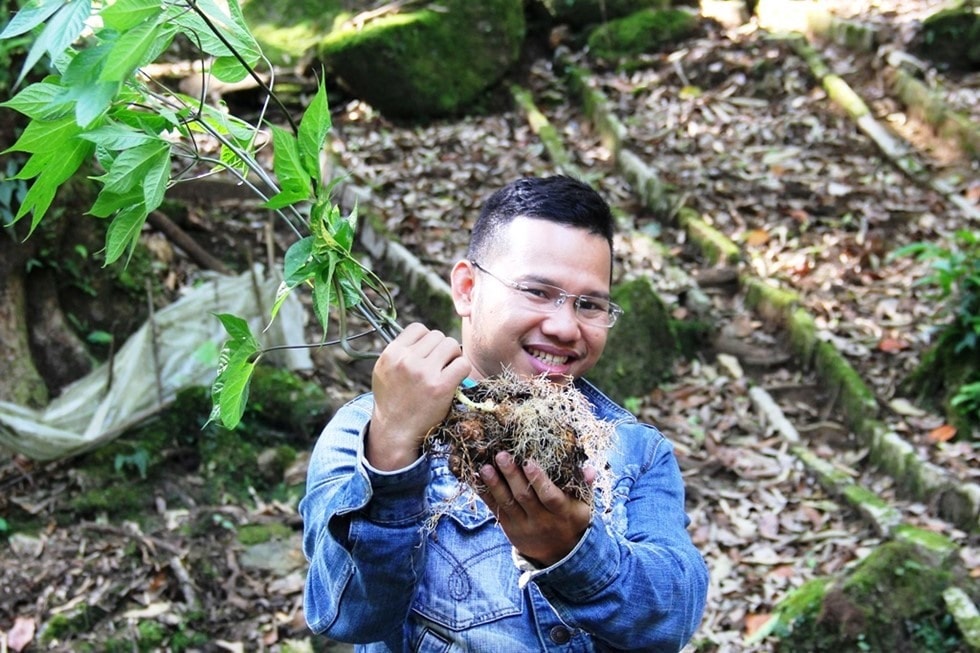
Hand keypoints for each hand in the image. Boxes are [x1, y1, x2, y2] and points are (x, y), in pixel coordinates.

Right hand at [367, 323, 470, 470]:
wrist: (395, 431)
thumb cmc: (391, 400)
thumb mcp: (384, 370)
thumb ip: (399, 352)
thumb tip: (424, 336)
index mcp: (391, 353)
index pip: (418, 328)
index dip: (427, 340)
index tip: (428, 354)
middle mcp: (406, 360)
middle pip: (437, 335)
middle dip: (441, 349)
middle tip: (439, 365)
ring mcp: (424, 373)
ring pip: (451, 345)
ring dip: (453, 357)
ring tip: (447, 371)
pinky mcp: (441, 387)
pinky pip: (463, 364)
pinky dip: (462, 369)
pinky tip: (455, 379)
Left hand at [479, 451, 595, 566]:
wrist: (559, 553)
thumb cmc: (571, 518)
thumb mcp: (583, 505)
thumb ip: (585, 485)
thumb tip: (589, 469)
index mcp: (562, 513)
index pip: (550, 497)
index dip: (539, 480)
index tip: (529, 462)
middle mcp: (542, 520)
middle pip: (524, 497)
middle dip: (512, 475)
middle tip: (502, 454)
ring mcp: (523, 525)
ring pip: (507, 503)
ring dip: (495, 484)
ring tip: (485, 467)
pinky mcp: (509, 527)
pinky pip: (495, 509)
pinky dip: (485, 494)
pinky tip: (476, 478)